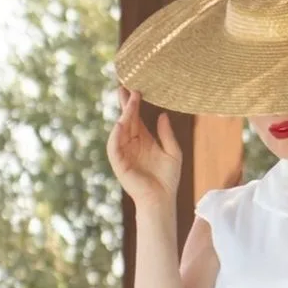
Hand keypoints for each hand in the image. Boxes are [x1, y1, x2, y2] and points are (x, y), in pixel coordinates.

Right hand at [106, 86, 181, 207]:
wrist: (162, 200)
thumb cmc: (168, 180)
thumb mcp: (173, 153)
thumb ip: (167, 135)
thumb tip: (163, 115)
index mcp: (144, 141)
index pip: (136, 118)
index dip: (134, 104)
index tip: (134, 89)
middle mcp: (132, 145)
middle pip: (126, 121)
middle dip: (126, 105)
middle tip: (126, 88)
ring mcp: (124, 154)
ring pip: (120, 131)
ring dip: (123, 117)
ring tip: (128, 103)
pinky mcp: (119, 164)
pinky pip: (114, 147)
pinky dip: (115, 136)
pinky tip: (120, 124)